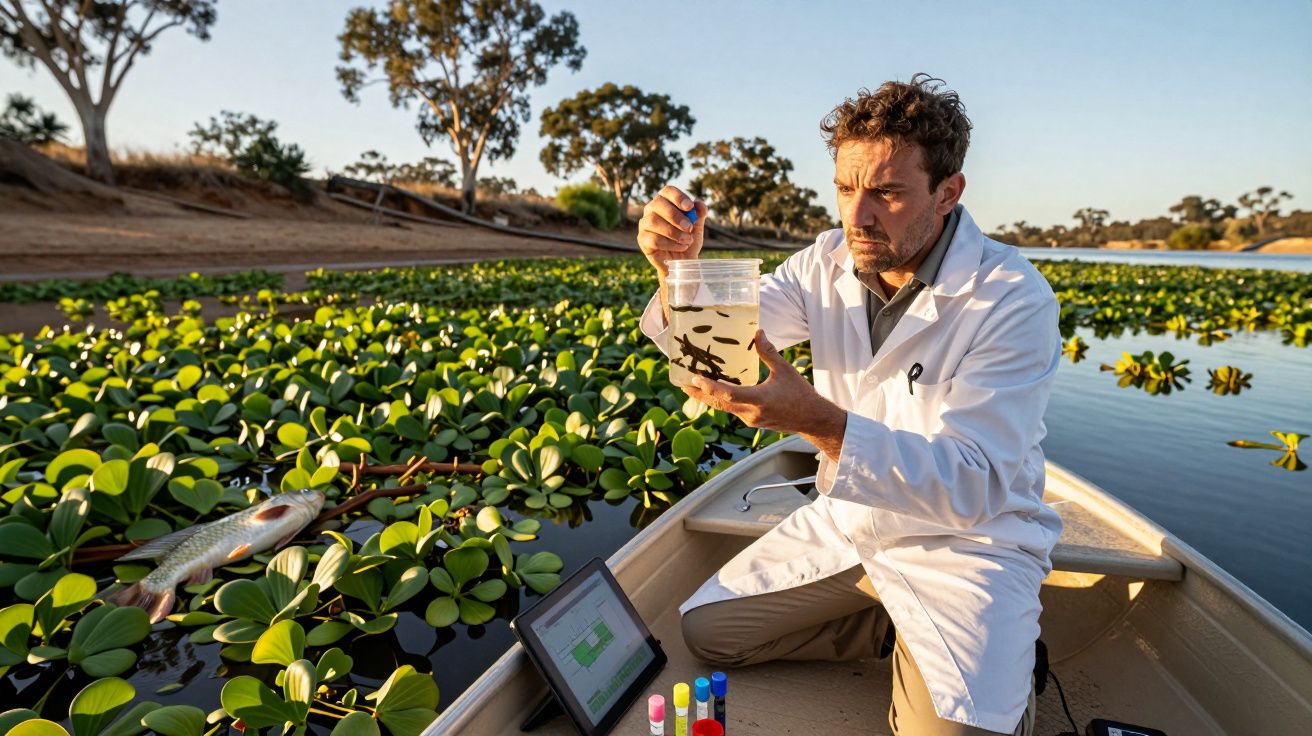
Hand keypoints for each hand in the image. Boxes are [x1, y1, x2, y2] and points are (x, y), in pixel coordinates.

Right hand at [637, 184, 707, 276]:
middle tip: (689, 227)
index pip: (667, 191)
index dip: (677, 197)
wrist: (683, 261)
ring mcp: (644, 224)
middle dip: (675, 216)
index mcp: (665, 201)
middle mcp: (651, 210)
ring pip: (653, 221)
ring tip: (687, 240)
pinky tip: (680, 247)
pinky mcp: (642, 239)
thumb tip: (698, 202)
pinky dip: (670, 244)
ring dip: (673, 232)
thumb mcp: (698, 226)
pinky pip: (654, 239)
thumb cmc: (688, 240)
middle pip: (658, 204)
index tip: (689, 207)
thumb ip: (699, 213)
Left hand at [682, 331, 845, 441]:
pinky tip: (714, 390)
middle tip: (682, 384)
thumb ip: (769, 352)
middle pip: (718, 404)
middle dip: (699, 394)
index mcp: (759, 400)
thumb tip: (757, 332)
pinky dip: (720, 400)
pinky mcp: (751, 421)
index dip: (709, 387)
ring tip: (693, 385)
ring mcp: (750, 419)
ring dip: (708, 397)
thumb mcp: (785, 370)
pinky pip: (731, 409)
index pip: (728, 395)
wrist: (811, 419)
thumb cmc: (800, 394)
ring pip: (723, 408)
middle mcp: (751, 413)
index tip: (694, 379)